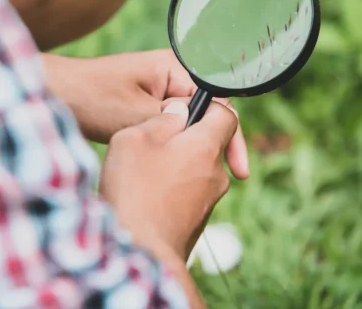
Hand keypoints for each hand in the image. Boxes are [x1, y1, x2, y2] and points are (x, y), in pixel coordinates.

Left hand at [43, 50, 248, 178]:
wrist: (52, 95)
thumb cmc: (91, 98)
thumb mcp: (137, 115)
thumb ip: (174, 124)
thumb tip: (202, 136)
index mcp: (175, 68)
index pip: (217, 102)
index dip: (230, 135)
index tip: (236, 168)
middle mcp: (170, 78)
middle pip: (206, 114)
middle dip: (217, 145)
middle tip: (230, 180)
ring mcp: (156, 93)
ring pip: (187, 125)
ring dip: (195, 149)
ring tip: (205, 180)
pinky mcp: (142, 109)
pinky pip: (169, 129)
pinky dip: (176, 148)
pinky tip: (179, 170)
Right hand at [99, 100, 237, 307]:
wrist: (141, 256)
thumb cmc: (134, 192)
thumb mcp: (134, 139)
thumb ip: (160, 120)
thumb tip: (179, 112)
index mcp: (206, 146)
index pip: (226, 114)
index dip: (207, 105)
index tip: (184, 111)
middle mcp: (215, 174)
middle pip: (208, 144)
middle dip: (182, 140)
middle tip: (149, 145)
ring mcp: (208, 202)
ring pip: (194, 171)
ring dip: (172, 167)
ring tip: (139, 176)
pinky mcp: (196, 224)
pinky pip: (186, 195)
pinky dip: (169, 192)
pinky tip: (143, 199)